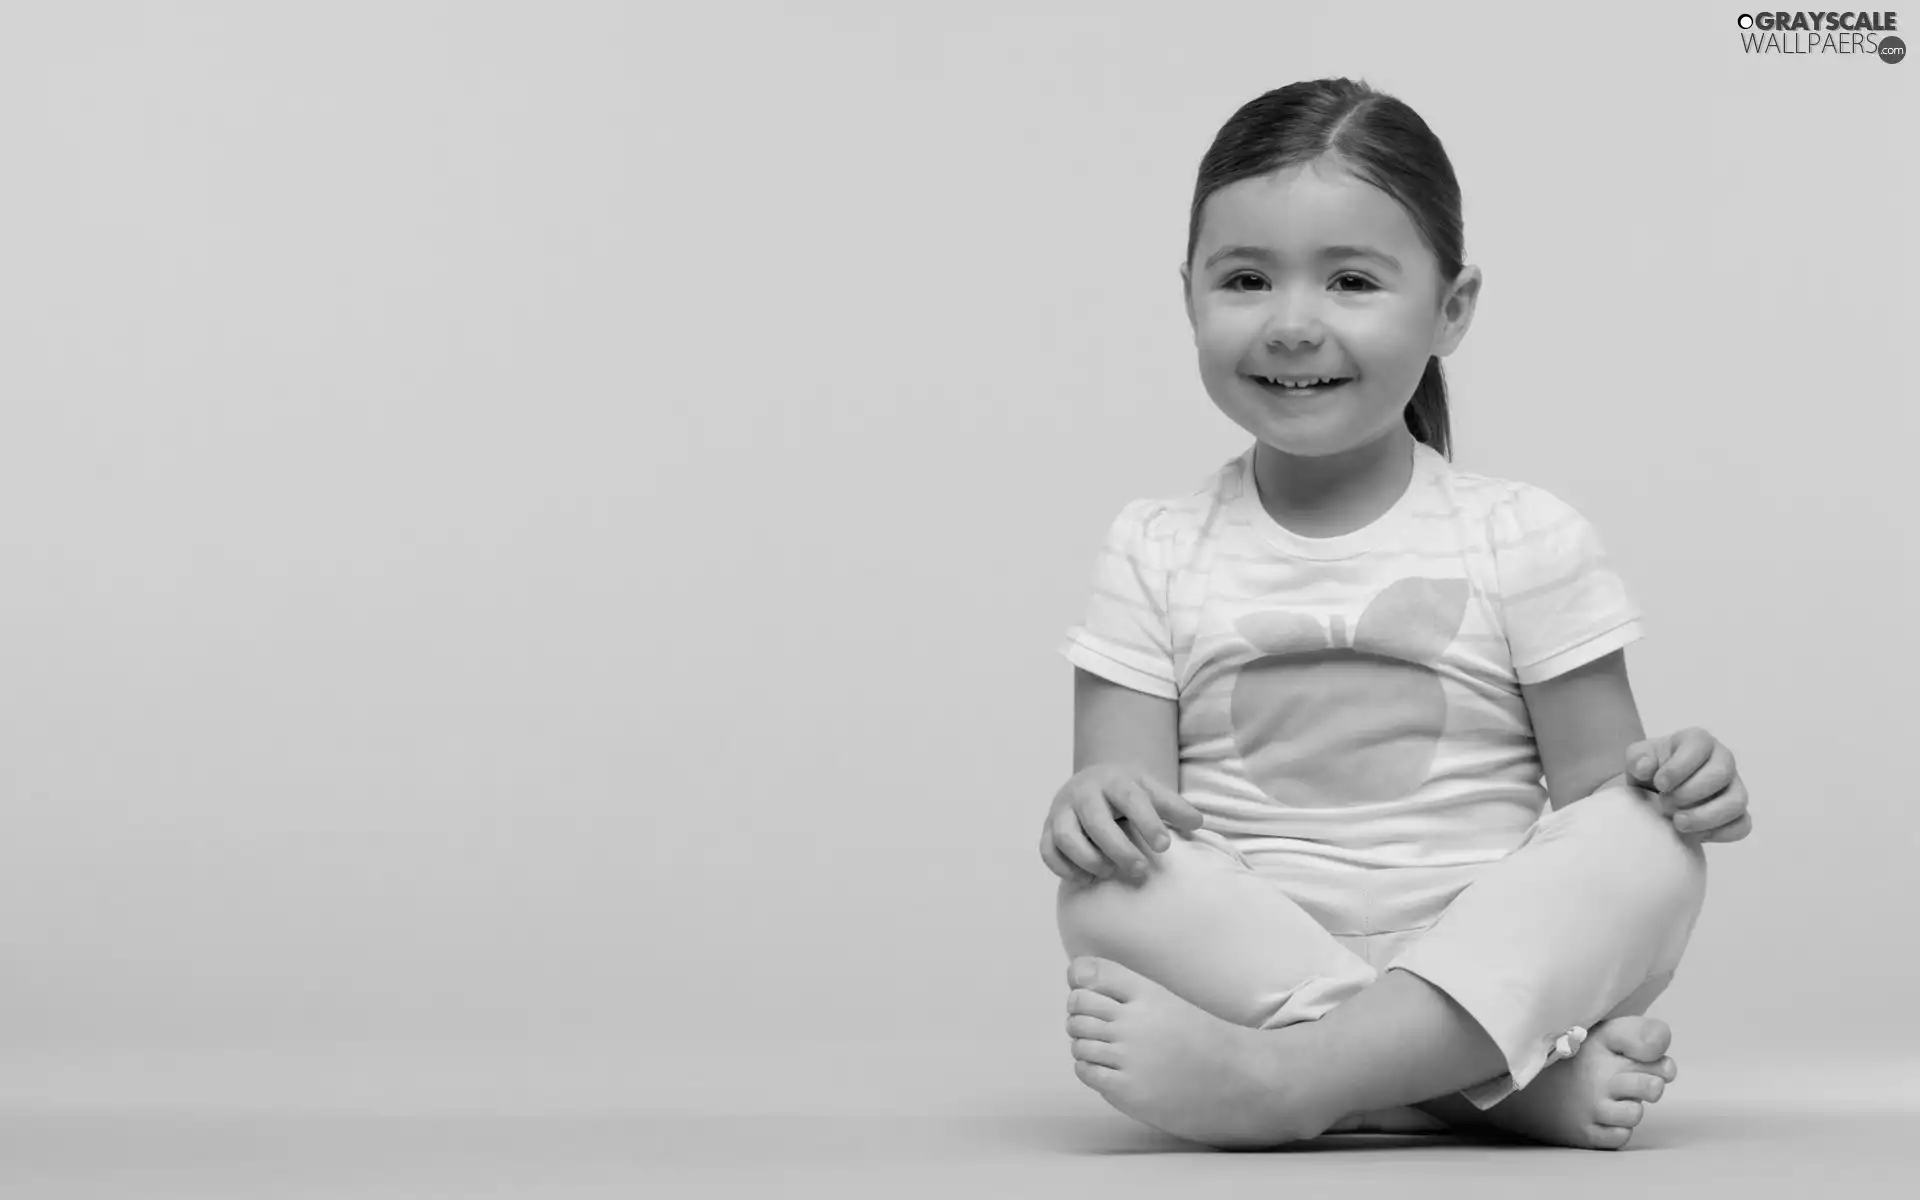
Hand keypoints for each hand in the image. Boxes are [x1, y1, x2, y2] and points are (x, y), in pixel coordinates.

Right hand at [1040, 763, 1205, 883]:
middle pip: (1095, 821)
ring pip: (1065, 836)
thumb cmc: (1126, 792)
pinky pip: (1047, 851)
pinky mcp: (1047, 828)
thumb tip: (1197, 823)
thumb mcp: (1151, 790)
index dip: (1147, 822)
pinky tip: (1087, 878)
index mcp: (1113, 780)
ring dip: (1088, 859)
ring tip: (1109, 873)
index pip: (1130, 798)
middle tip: (1141, 871)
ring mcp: (1061, 810)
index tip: (1165, 846)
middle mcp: (1083, 792)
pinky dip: (1064, 868)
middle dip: (1118, 849)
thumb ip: (1173, 806)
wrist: (1093, 780)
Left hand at [1625, 727, 1751, 843]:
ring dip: (1705, 816)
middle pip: (1721, 773)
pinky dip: (1719, 833)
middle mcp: (1723, 760)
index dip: (1679, 767)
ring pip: (1736, 801)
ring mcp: (1735, 787)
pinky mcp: (1738, 813)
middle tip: (1665, 802)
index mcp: (1699, 741)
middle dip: (1690, 792)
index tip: (1659, 784)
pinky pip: (1742, 825)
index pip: (1700, 745)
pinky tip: (1694, 835)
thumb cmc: (1651, 770)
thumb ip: (1637, 758)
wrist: (1657, 793)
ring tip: (1678, 822)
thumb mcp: (1638, 759)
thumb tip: (1645, 767)